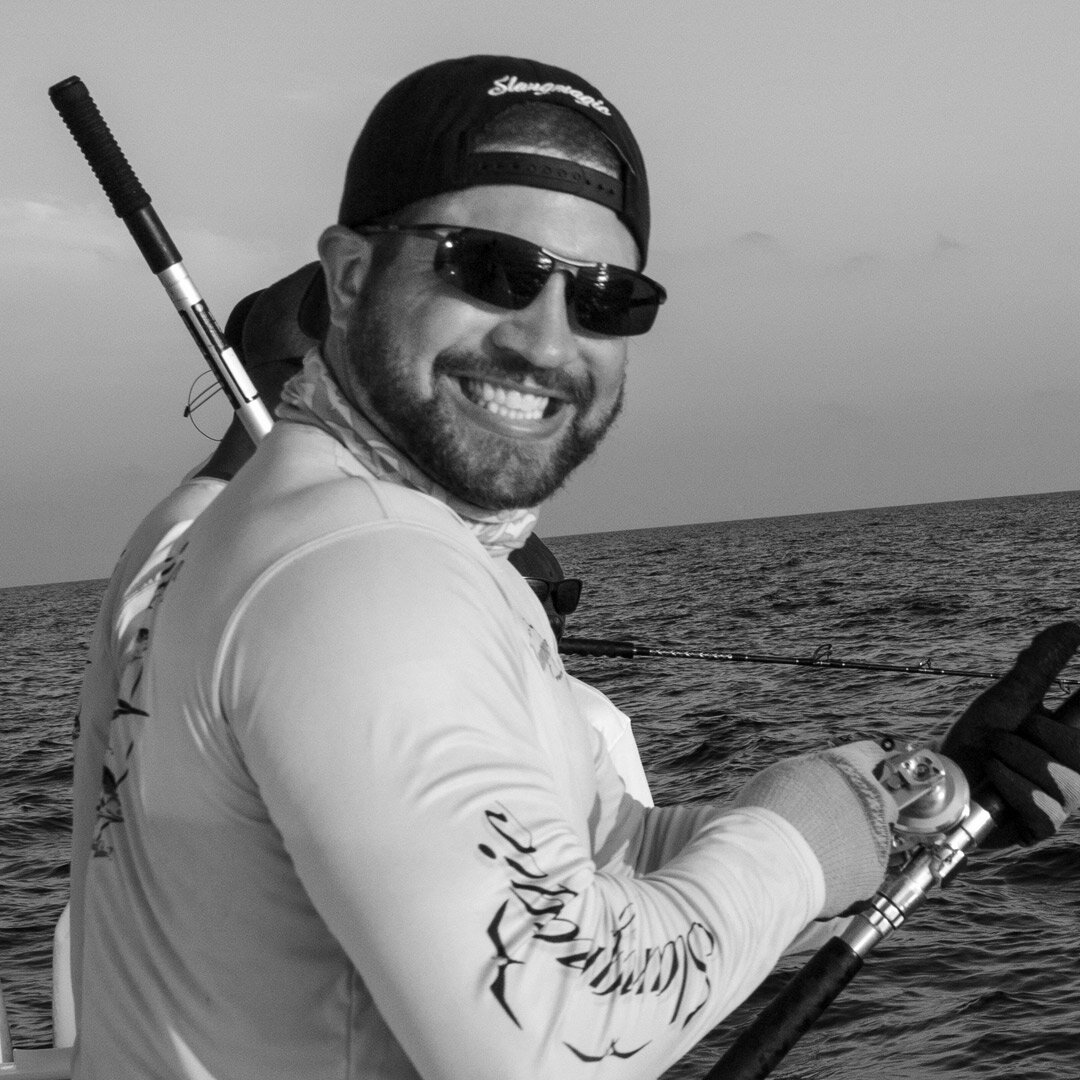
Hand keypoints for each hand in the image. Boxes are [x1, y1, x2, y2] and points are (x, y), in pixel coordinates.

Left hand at [940, 622, 1079, 845]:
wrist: (935, 779)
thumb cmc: (972, 740)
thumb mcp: (1006, 700)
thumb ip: (1041, 667)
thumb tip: (1074, 626)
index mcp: (1069, 738)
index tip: (1065, 695)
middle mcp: (1071, 771)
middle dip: (1048, 735)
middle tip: (1011, 731)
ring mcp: (1058, 802)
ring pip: (1069, 784)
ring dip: (1023, 760)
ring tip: (994, 755)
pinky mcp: (1038, 830)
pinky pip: (1047, 812)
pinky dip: (1015, 788)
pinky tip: (994, 778)